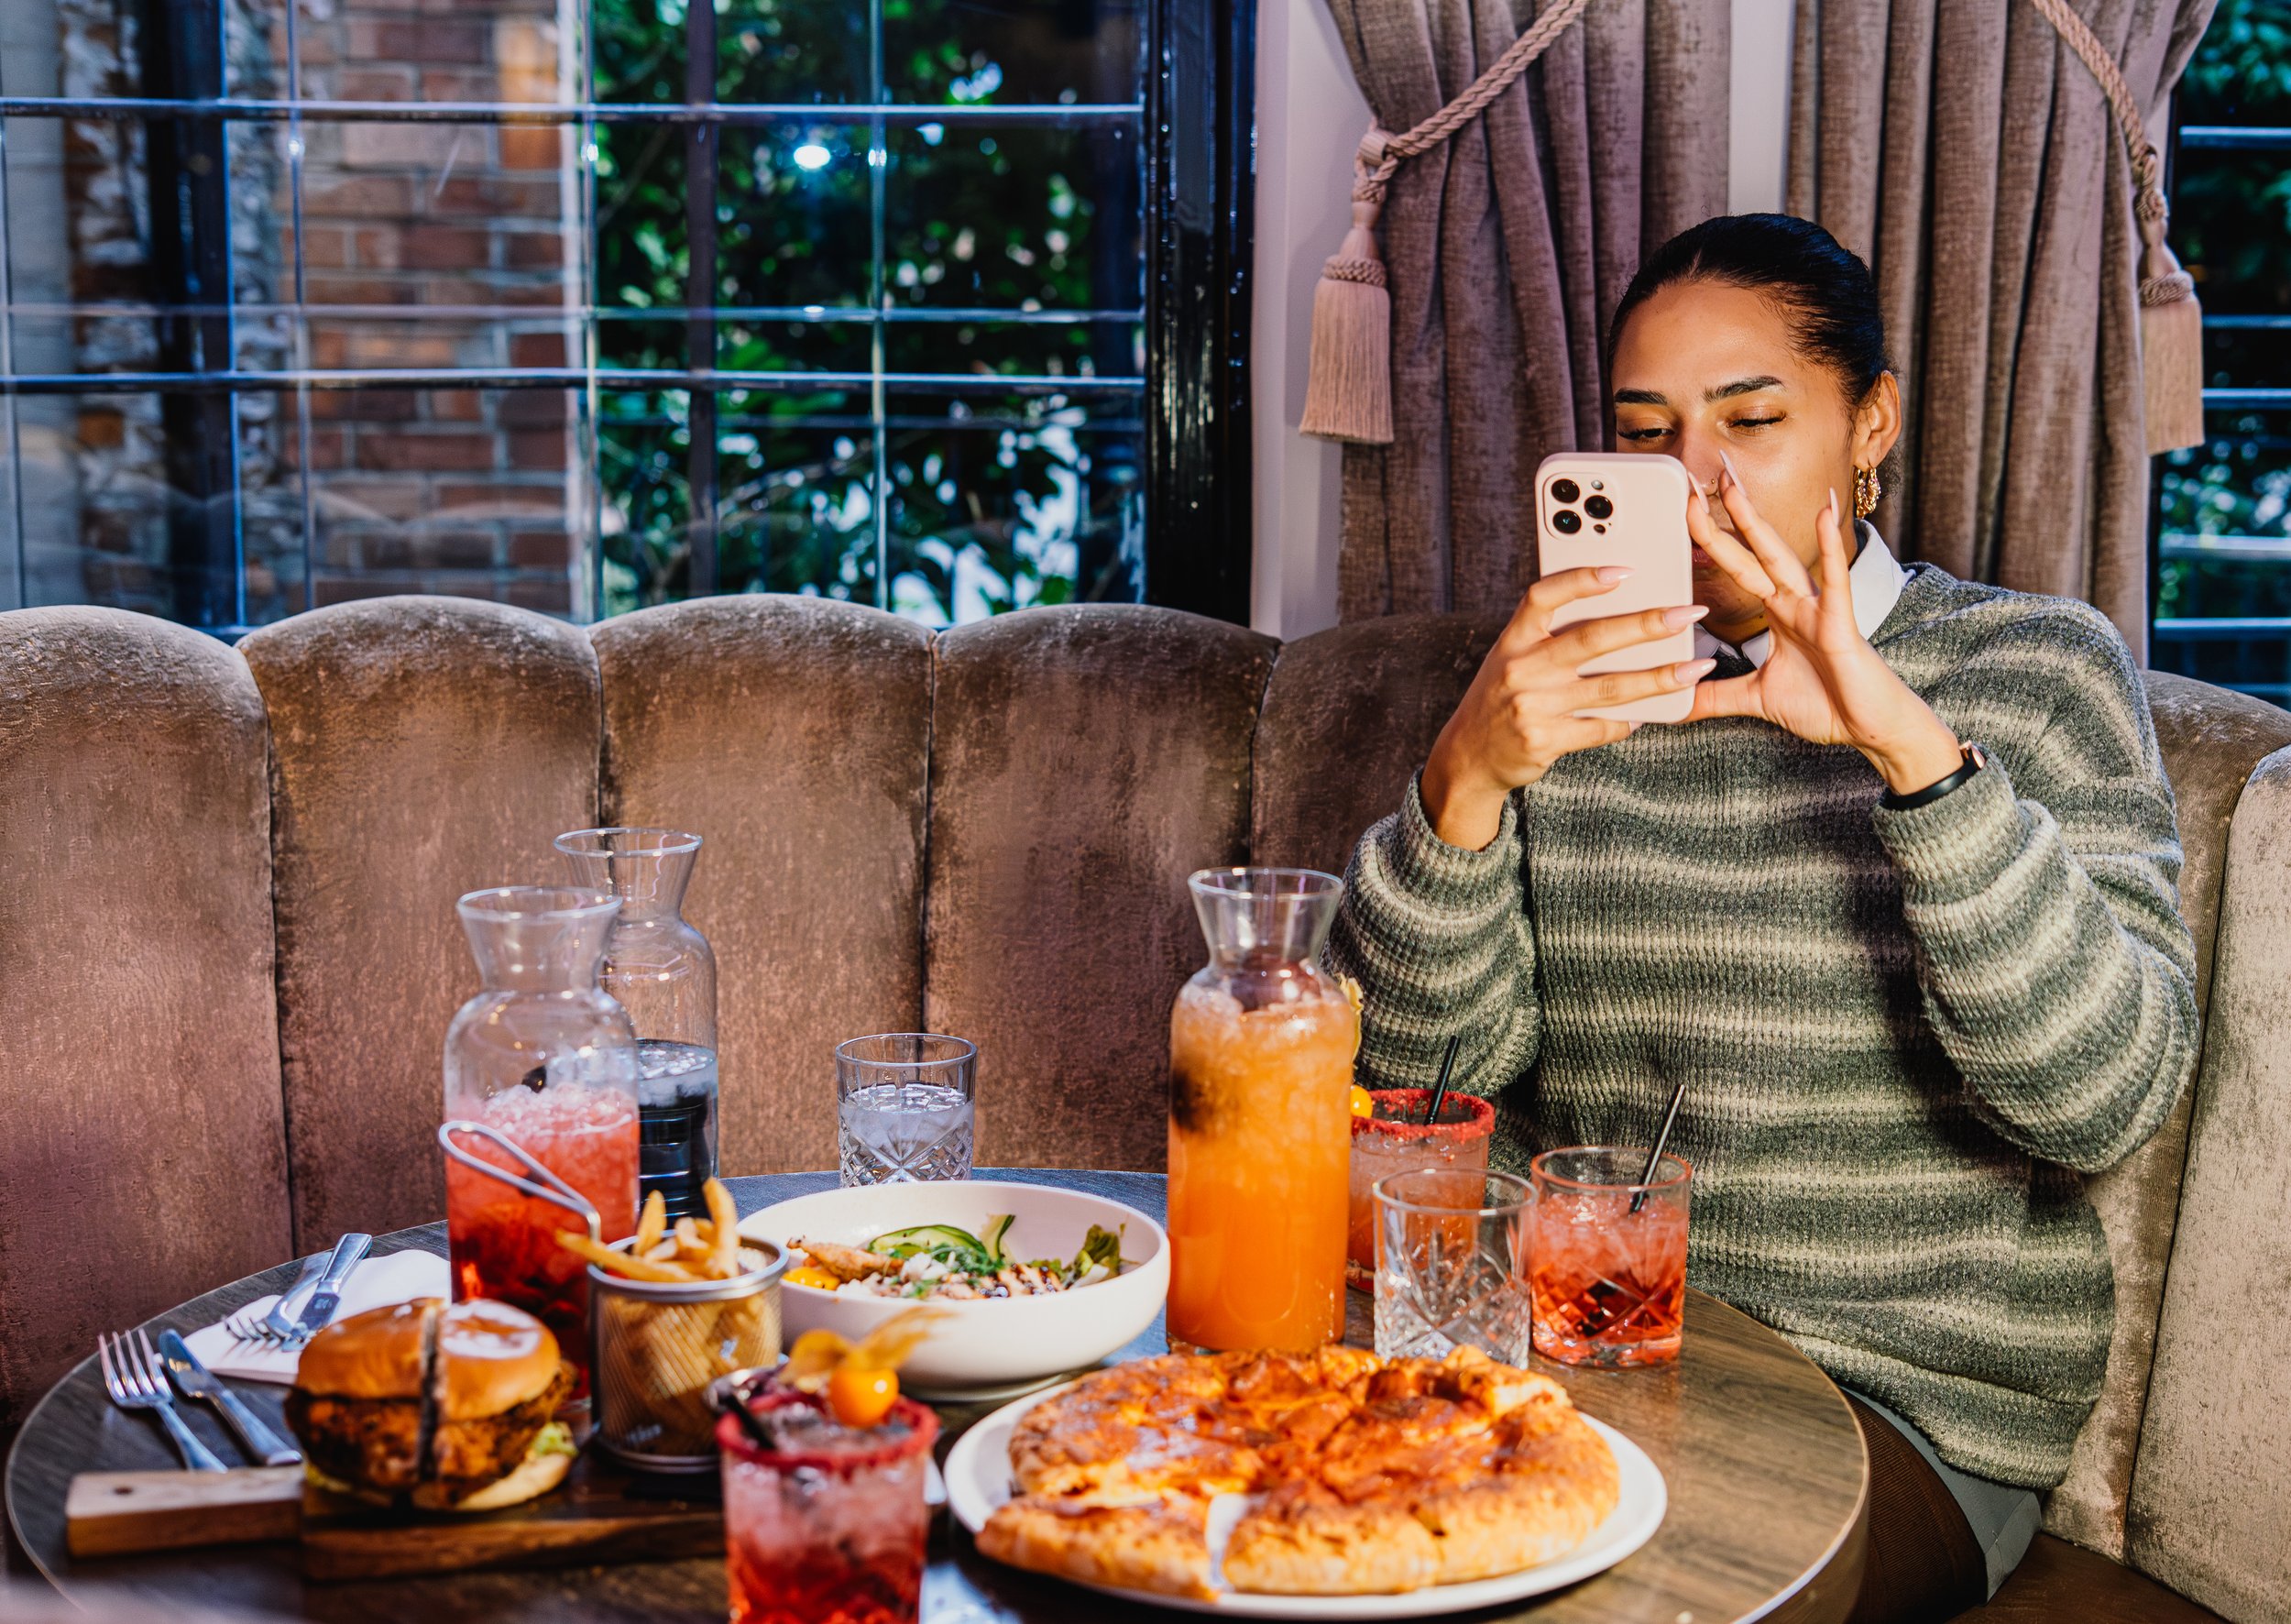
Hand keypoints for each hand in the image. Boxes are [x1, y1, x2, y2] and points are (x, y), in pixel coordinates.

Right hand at [1420, 569, 1714, 849]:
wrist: (1470, 755)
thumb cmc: (1502, 695)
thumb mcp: (1513, 656)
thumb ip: (1550, 634)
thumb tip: (1617, 607)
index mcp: (1513, 639)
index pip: (1543, 596)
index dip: (1581, 579)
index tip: (1623, 570)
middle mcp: (1520, 668)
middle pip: (1590, 639)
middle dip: (1645, 625)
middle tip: (1687, 614)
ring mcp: (1532, 706)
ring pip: (1608, 688)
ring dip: (1658, 678)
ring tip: (1695, 669)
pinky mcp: (1544, 740)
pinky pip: (1600, 728)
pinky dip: (1629, 721)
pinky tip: (1652, 713)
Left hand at [1683, 462, 1962, 794]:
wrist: (1870, 728)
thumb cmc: (1825, 705)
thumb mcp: (1756, 698)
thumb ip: (1716, 695)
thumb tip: (1677, 702)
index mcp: (1778, 611)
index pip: (1738, 566)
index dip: (1713, 539)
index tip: (1688, 510)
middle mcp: (1796, 601)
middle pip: (1753, 551)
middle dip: (1727, 515)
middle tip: (1701, 478)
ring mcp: (1818, 608)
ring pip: (1781, 557)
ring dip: (1756, 522)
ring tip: (1734, 486)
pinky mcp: (1841, 624)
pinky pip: (1835, 580)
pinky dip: (1830, 548)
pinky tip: (1825, 513)